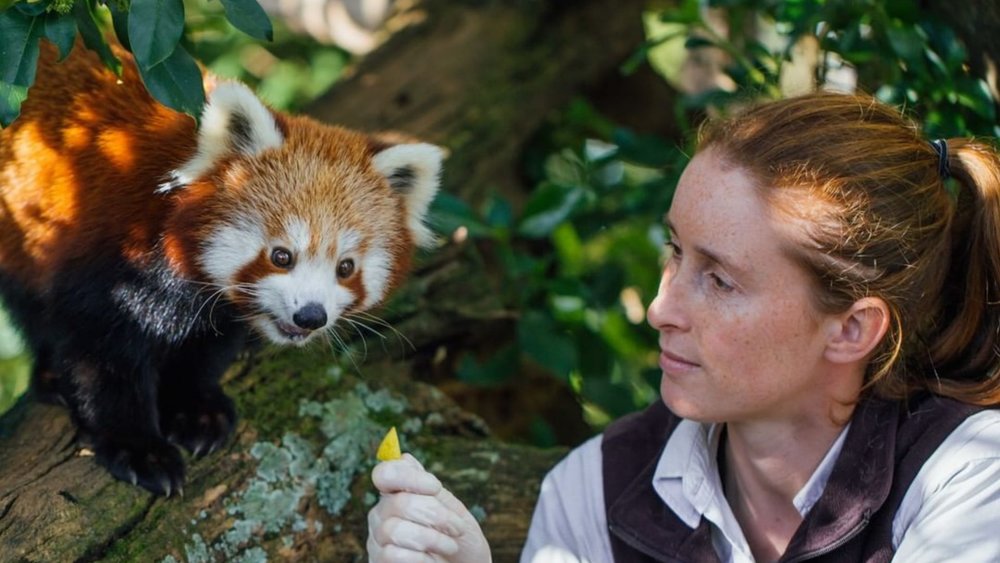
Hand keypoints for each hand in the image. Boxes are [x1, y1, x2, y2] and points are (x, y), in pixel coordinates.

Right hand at [367, 453, 491, 562]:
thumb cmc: (457, 540)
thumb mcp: (452, 510)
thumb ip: (429, 488)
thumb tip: (404, 457)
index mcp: (397, 495)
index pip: (385, 474)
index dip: (409, 477)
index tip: (435, 487)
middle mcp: (382, 514)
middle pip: (399, 503)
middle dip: (435, 515)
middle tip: (457, 528)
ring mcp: (377, 540)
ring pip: (394, 530)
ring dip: (431, 539)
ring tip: (451, 546)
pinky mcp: (379, 562)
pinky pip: (393, 555)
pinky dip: (421, 559)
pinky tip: (432, 561)